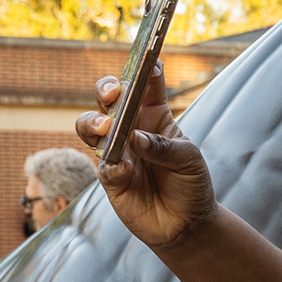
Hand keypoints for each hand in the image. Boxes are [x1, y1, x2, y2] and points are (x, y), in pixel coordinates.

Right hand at [76, 63, 216, 250]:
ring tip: (107, 129)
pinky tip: (124, 169)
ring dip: (94, 124)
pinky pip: (102, 165)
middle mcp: (131, 128)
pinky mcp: (109, 178)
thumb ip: (164, 146)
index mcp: (154, 115)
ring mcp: (117, 151)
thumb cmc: (191, 184)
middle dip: (106, 89)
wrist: (186, 225)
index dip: (144, 67)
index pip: (146, 83)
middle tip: (113, 93)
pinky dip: (111, 165)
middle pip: (108, 99)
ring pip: (90, 127)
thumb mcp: (188, 160)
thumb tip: (135, 138)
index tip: (147, 56)